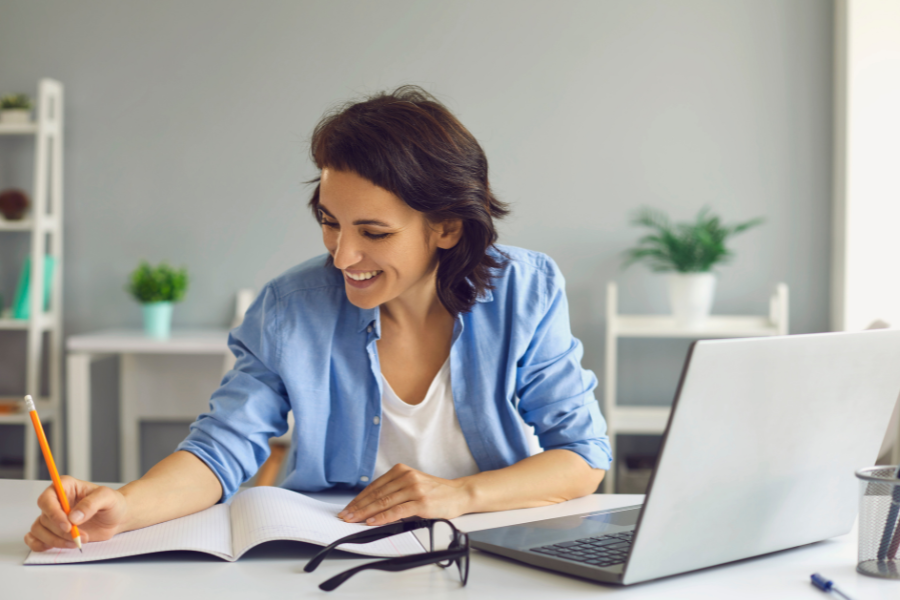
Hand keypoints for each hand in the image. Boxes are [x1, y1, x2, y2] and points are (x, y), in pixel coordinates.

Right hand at [24, 476, 128, 551]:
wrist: (117, 518)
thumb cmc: (112, 503)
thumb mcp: (107, 497)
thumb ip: (91, 504)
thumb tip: (73, 517)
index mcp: (65, 487)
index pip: (47, 498)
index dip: (53, 513)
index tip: (68, 525)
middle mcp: (56, 501)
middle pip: (44, 517)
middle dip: (60, 531)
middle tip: (79, 535)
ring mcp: (53, 517)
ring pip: (39, 530)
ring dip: (55, 540)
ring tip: (78, 541)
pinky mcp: (53, 531)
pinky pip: (35, 539)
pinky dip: (42, 545)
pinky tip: (58, 545)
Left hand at [338, 464, 471, 525]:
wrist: (459, 493)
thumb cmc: (435, 492)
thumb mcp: (412, 484)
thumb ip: (394, 490)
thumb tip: (371, 504)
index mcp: (401, 471)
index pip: (374, 486)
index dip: (359, 499)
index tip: (348, 508)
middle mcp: (406, 477)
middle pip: (376, 494)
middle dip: (358, 507)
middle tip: (345, 516)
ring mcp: (414, 489)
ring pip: (384, 502)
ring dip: (366, 513)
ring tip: (354, 520)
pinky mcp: (421, 502)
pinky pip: (397, 511)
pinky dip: (383, 517)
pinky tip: (372, 521)